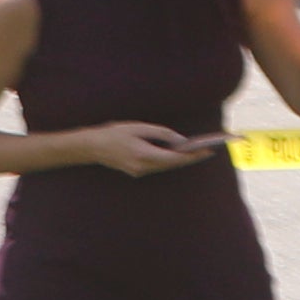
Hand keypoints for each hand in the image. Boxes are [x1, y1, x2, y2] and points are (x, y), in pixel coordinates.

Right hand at [75, 122, 205, 175]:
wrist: (91, 147)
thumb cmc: (115, 133)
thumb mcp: (139, 128)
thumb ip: (162, 133)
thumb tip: (180, 140)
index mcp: (144, 155)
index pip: (174, 158)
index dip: (192, 156)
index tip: (208, 151)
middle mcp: (142, 167)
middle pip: (172, 164)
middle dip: (190, 158)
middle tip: (208, 150)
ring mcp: (138, 171)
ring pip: (165, 166)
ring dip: (180, 159)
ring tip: (197, 151)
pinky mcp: (135, 171)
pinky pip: (157, 166)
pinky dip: (169, 160)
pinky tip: (178, 154)